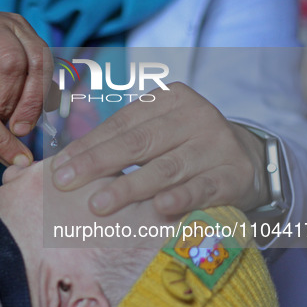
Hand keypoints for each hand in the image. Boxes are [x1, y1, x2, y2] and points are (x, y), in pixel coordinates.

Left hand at [50, 82, 269, 216]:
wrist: (246, 161)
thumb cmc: (186, 148)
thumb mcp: (158, 133)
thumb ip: (121, 141)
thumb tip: (67, 164)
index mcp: (169, 99)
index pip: (122, 123)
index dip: (88, 146)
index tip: (59, 168)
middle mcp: (194, 115)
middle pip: (139, 142)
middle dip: (98, 164)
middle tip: (66, 184)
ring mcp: (216, 144)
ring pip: (166, 167)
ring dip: (130, 187)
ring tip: (98, 204)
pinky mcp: (233, 174)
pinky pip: (203, 187)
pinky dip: (181, 197)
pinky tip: (160, 207)